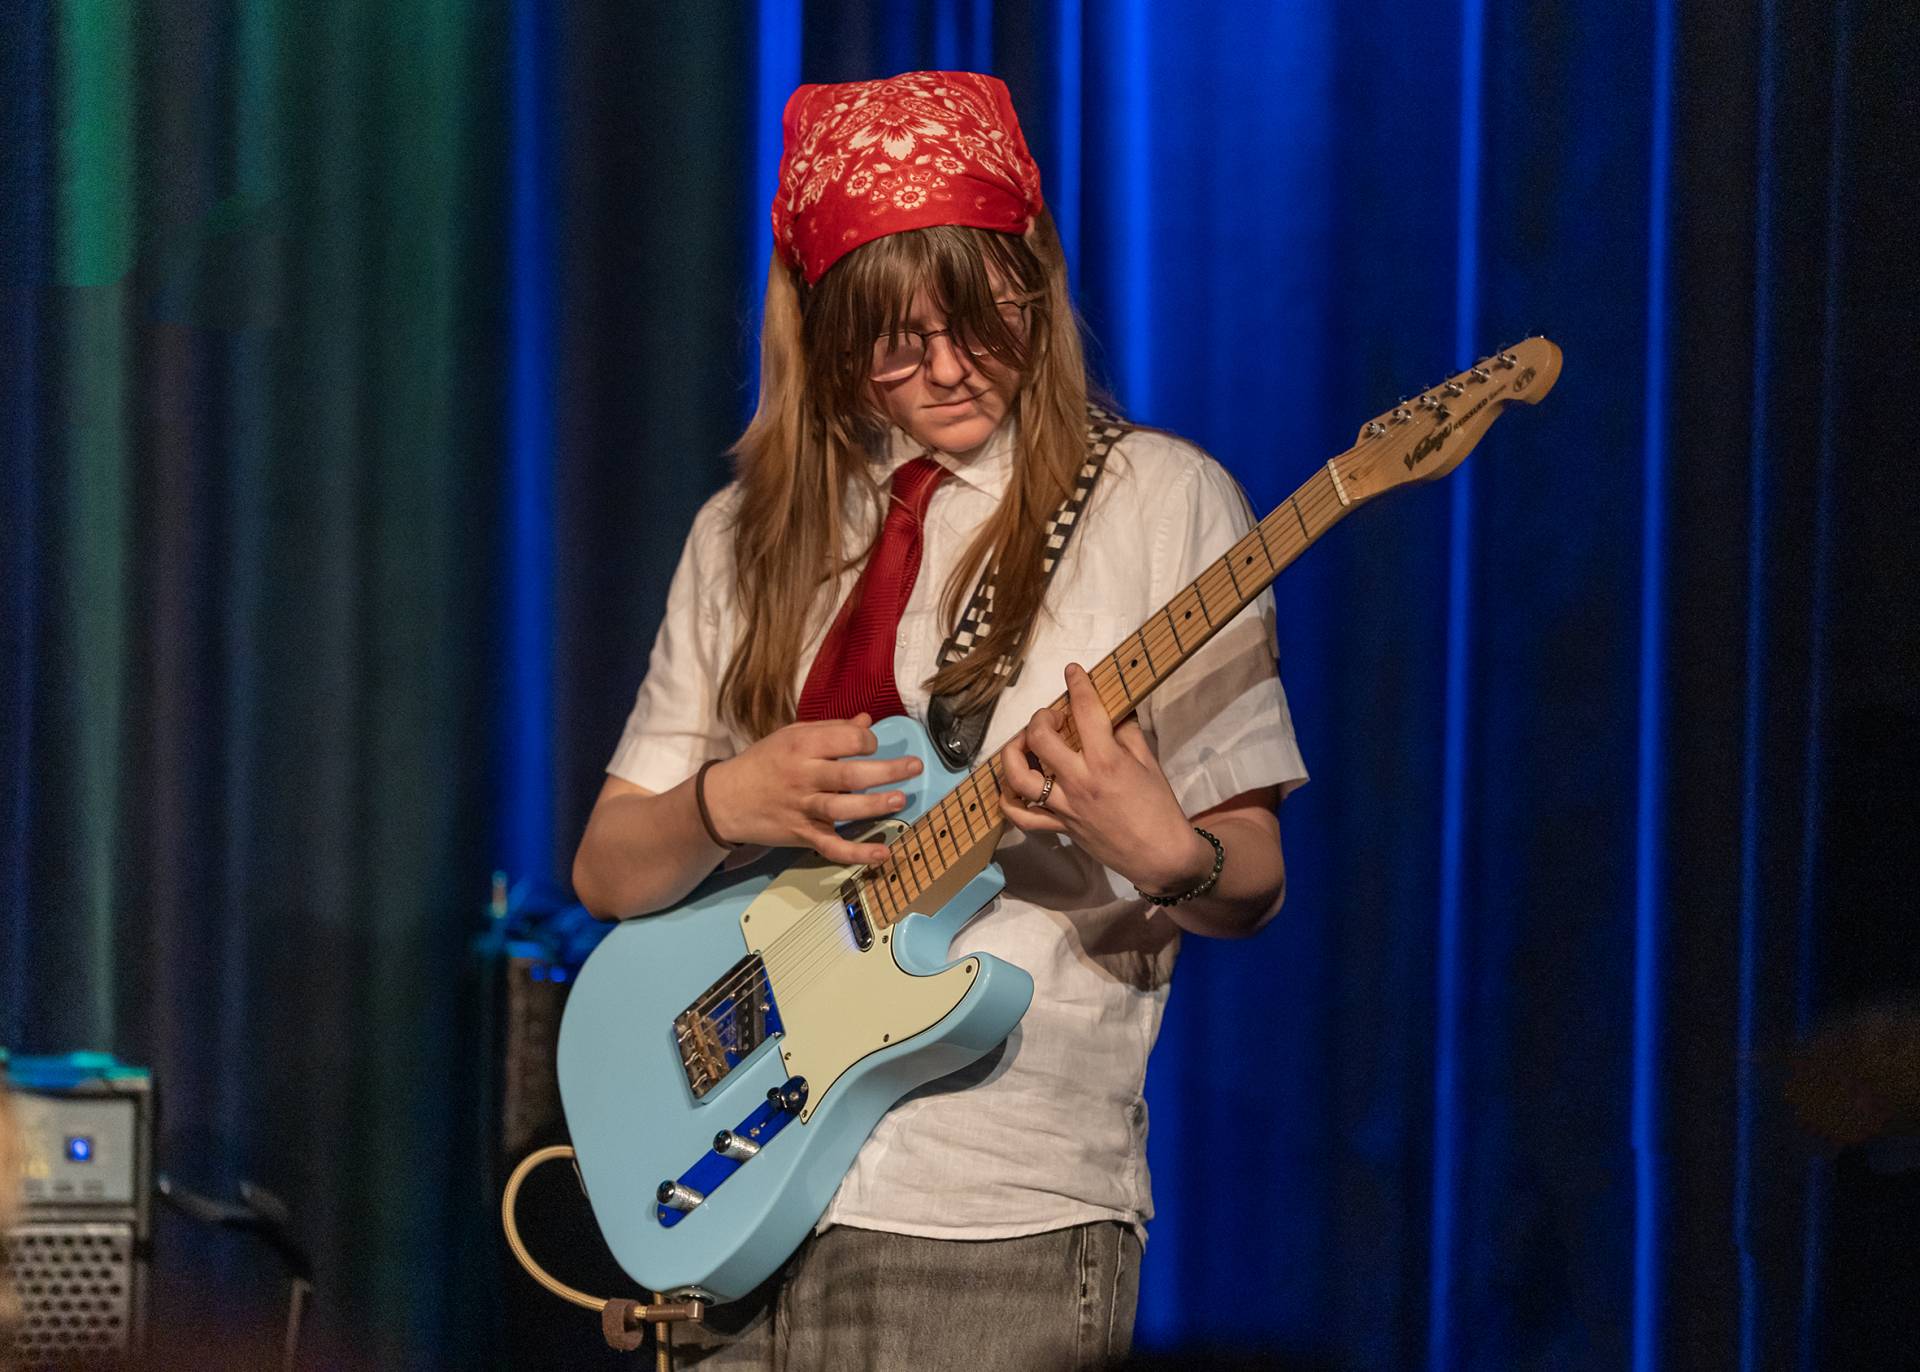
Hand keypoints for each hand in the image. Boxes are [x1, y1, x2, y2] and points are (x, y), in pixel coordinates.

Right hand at [702, 714, 920, 865]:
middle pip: (850, 775)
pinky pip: (832, 847)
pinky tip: (882, 854)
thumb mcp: (791, 737)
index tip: (871, 745)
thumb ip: (830, 730)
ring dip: (875, 806)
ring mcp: (803, 808)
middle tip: (914, 767)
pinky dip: (857, 854)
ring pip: (844, 809)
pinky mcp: (803, 835)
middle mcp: (804, 776)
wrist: (726, 799)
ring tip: (901, 800)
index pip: (846, 740)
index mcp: (802, 746)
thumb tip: (867, 722)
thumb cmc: (764, 762)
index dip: (867, 740)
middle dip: (886, 771)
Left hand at [999, 664, 1215, 895]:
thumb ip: (1127, 733)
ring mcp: (1064, 807)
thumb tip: (1112, 710)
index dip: (1077, 684)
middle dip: (1042, 717)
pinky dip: (1008, 798)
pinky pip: (1021, 816)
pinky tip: (1012, 782)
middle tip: (1053, 716)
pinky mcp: (1059, 826)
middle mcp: (1079, 782)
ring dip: (1014, 751)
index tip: (1072, 671)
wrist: (1160, 855)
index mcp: (1106, 761)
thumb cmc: (1159, 807)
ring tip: (1025, 742)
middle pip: (1041, 738)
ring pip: (1019, 776)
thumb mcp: (1149, 762)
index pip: (1085, 711)